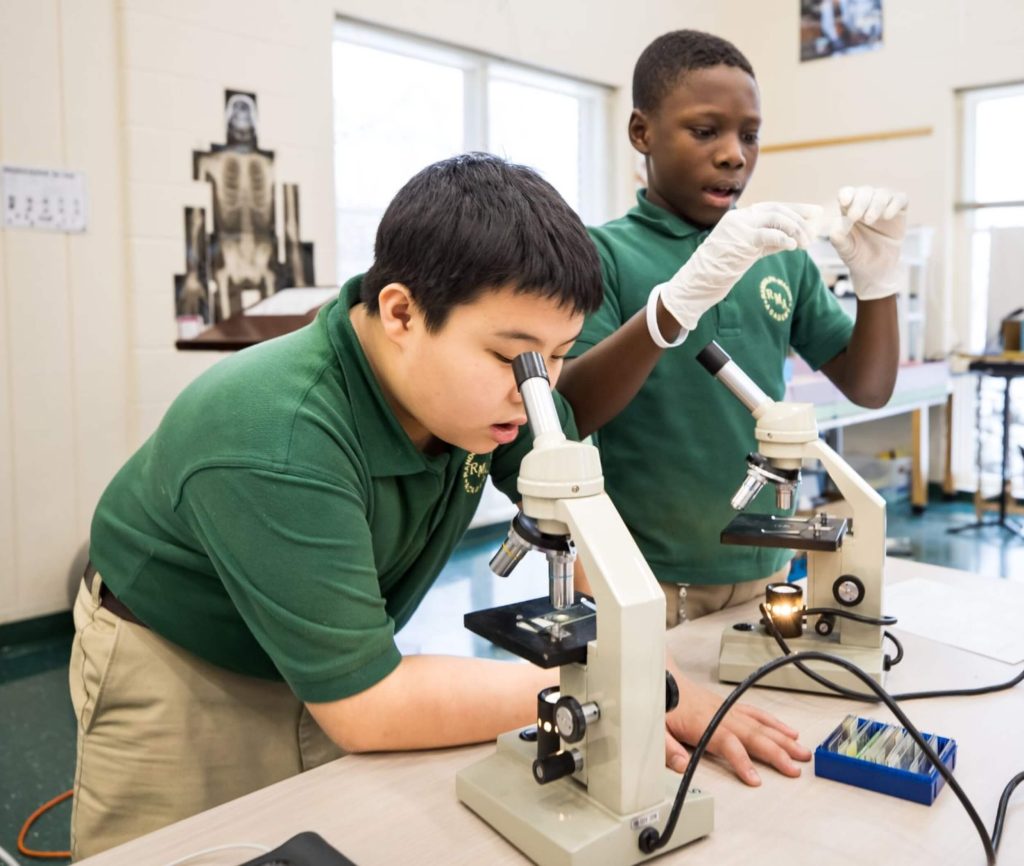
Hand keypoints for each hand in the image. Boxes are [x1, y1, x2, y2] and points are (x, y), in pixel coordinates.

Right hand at [656, 202, 819, 331]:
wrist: (696, 283)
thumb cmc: (718, 272)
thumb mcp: (746, 253)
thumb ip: (766, 243)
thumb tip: (792, 239)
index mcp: (739, 217)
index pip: (772, 207)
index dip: (796, 208)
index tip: (814, 213)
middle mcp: (739, 217)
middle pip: (777, 208)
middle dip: (800, 217)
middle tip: (816, 228)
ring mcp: (739, 227)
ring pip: (776, 217)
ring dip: (796, 229)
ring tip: (805, 242)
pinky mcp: (741, 240)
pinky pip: (769, 234)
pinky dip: (785, 238)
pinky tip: (794, 246)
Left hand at [663, 674, 810, 784]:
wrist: (658, 673)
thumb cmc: (657, 700)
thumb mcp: (653, 727)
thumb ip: (665, 747)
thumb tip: (681, 767)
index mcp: (699, 720)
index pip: (725, 741)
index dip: (741, 760)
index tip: (756, 779)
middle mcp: (718, 712)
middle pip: (750, 733)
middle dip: (775, 752)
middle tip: (795, 769)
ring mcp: (725, 708)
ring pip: (758, 724)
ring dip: (782, 739)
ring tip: (802, 753)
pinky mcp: (727, 706)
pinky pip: (756, 714)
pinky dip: (774, 723)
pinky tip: (789, 733)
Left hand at [829, 186, 907, 300]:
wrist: (876, 269)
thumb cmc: (857, 256)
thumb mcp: (845, 250)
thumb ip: (839, 239)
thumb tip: (838, 225)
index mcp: (849, 209)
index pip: (847, 193)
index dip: (846, 194)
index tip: (843, 202)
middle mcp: (866, 204)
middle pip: (865, 191)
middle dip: (860, 202)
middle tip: (856, 216)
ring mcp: (884, 206)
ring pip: (882, 193)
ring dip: (876, 204)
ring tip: (869, 220)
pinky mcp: (900, 210)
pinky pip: (900, 199)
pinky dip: (894, 204)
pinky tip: (887, 216)